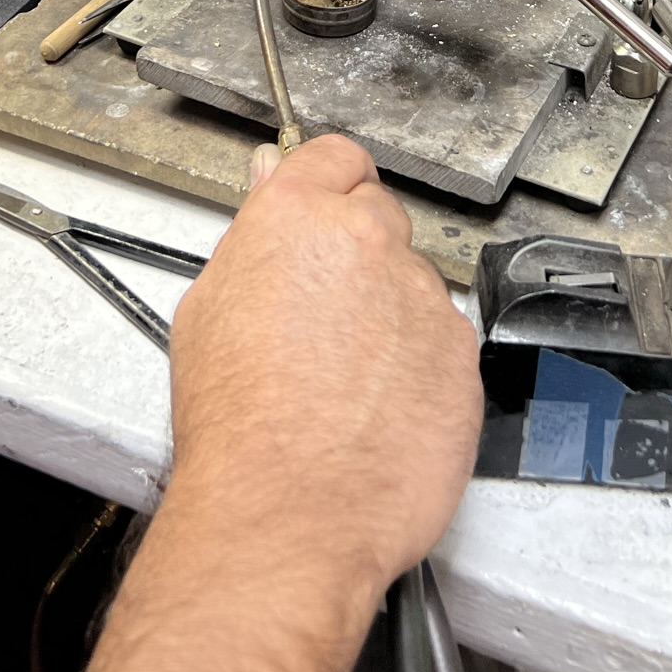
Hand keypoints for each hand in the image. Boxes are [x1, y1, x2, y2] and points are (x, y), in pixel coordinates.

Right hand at [77, 137, 481, 671]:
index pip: (336, 157)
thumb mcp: (209, 308)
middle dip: (358, 251)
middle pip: (379, 216)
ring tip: (345, 378)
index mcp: (299, 216)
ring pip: (412, 284)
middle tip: (325, 312)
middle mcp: (370, 242)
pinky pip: (442, 342)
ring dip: (390, 313)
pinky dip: (419, 365)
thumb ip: (253, 235)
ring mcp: (423, 298)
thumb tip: (272, 182)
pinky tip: (377, 407)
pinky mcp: (462, 355)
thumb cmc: (238, 425)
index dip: (330, 184)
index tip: (328, 207)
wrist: (286, 514)